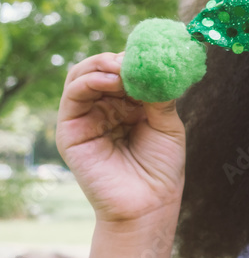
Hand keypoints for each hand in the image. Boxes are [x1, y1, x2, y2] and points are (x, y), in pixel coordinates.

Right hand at [56, 51, 186, 223]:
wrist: (149, 204)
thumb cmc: (162, 168)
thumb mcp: (167, 125)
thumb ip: (159, 95)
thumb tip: (158, 65)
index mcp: (128, 106)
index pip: (124, 72)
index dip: (135, 60)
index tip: (153, 53)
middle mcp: (104, 109)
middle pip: (101, 70)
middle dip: (118, 59)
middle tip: (137, 56)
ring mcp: (86, 118)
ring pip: (82, 76)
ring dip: (102, 65)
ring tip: (124, 68)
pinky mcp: (71, 131)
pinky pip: (73, 96)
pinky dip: (89, 80)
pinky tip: (111, 80)